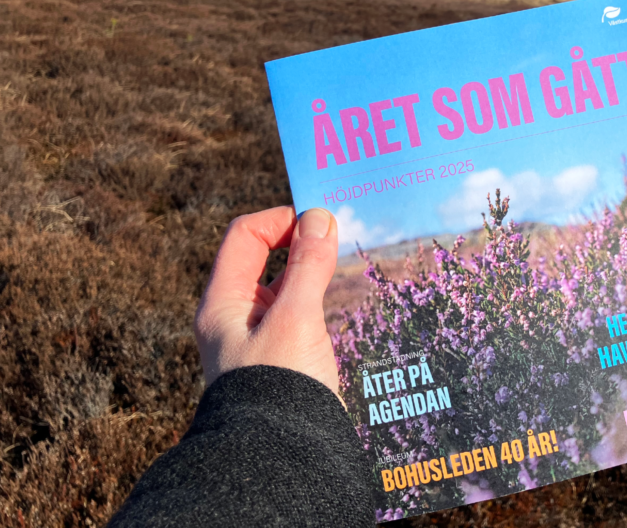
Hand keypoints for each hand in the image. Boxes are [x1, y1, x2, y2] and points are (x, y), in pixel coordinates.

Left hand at [195, 206, 340, 396]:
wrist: (282, 460)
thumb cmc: (280, 387)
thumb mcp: (297, 319)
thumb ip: (307, 266)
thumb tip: (319, 217)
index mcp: (223, 304)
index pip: (245, 236)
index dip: (281, 221)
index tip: (320, 226)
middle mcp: (236, 320)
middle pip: (267, 262)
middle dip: (305, 249)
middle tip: (341, 244)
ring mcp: (259, 342)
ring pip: (288, 292)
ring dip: (317, 280)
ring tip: (350, 280)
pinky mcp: (282, 362)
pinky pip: (302, 320)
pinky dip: (323, 308)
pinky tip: (349, 316)